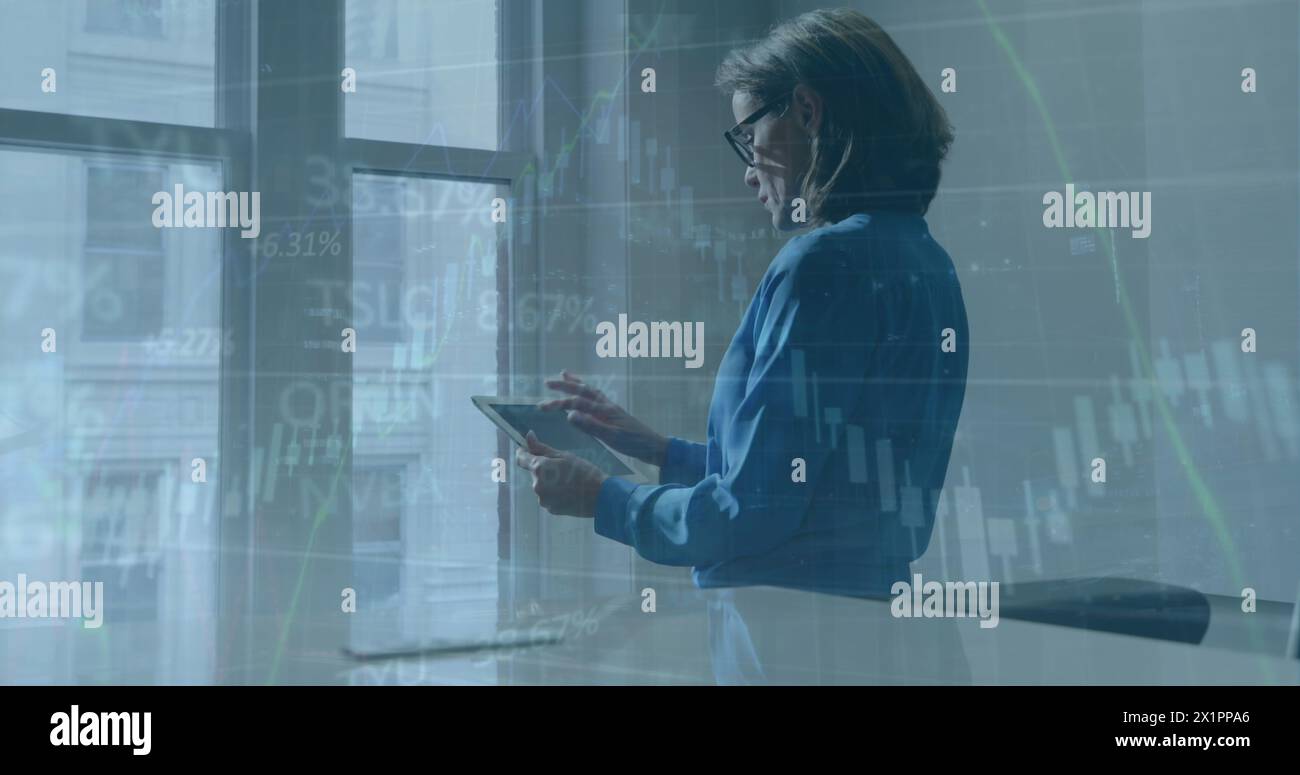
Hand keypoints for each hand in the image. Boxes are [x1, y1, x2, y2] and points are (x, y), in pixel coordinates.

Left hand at [514, 430, 606, 517]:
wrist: (600, 497)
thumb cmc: (585, 472)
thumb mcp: (564, 455)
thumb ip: (542, 447)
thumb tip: (528, 437)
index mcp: (539, 468)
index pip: (521, 458)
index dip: (523, 452)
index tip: (528, 450)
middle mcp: (537, 485)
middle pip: (533, 472)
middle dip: (543, 468)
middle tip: (563, 467)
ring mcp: (543, 499)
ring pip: (541, 485)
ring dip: (549, 481)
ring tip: (569, 480)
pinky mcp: (549, 509)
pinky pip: (548, 496)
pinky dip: (555, 493)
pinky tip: (569, 491)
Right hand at [538, 370, 669, 465]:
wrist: (654, 446)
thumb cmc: (634, 443)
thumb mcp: (612, 437)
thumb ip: (591, 426)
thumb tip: (569, 415)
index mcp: (605, 410)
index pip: (578, 403)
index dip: (559, 404)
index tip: (542, 407)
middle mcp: (607, 405)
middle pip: (582, 391)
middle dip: (564, 386)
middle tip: (547, 383)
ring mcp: (610, 408)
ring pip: (590, 391)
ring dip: (576, 383)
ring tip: (563, 375)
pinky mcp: (613, 414)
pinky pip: (596, 399)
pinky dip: (586, 393)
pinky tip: (582, 395)